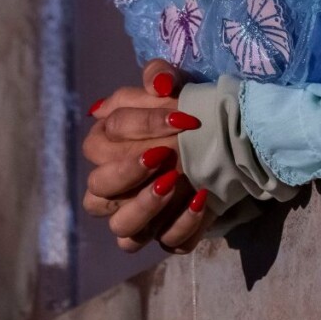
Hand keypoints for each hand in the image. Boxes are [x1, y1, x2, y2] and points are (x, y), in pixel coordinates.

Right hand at [79, 58, 217, 254]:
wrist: (223, 141)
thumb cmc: (185, 112)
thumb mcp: (175, 85)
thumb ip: (160, 76)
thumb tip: (159, 85)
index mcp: (104, 147)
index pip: (99, 143)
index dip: (137, 128)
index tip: (180, 118)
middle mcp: (112, 189)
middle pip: (97, 192)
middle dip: (127, 174)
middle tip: (163, 155)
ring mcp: (138, 217)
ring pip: (122, 231)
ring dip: (145, 208)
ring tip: (174, 182)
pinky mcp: (168, 235)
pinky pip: (168, 243)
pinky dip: (184, 227)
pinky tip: (202, 200)